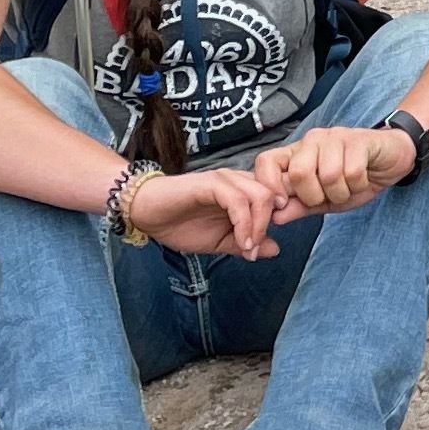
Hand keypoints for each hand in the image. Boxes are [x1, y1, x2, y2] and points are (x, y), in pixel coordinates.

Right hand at [129, 165, 287, 260]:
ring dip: (259, 226)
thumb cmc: (181, 224)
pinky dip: (245, 224)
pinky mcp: (211, 183)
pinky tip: (240, 242)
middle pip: (275, 195)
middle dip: (271, 225)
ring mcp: (226, 180)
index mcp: (244, 191)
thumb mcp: (220, 241)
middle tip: (254, 249)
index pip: (277, 196)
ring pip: (261, 196)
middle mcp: (239, 181)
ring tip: (247, 248)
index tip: (270, 244)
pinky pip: (238, 200)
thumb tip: (276, 248)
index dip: (283, 217)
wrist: (146, 213)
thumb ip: (246, 243)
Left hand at [255, 121, 416, 214]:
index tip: (282, 204)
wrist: (393, 160)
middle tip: (329, 196)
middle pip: (299, 173)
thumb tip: (275, 218)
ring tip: (349, 188)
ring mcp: (336, 137)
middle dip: (315, 196)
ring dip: (341, 193)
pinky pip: (352, 173)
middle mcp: (312, 141)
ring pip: (328, 175)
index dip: (269, 185)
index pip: (266, 161)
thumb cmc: (355, 179)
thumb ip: (300, 207)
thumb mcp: (324, 200)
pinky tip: (363, 180)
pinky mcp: (359, 140)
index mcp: (298, 153)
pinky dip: (358, 186)